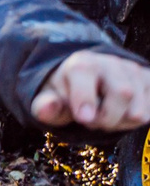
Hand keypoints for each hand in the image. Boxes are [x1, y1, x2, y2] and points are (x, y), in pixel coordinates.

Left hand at [31, 50, 149, 130]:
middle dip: (107, 118)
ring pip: (139, 108)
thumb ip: (46, 106)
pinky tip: (119, 116)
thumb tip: (48, 107)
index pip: (88, 76)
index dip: (86, 100)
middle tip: (91, 122)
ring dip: (120, 123)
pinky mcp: (147, 80)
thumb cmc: (67, 93)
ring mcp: (133, 71)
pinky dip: (134, 121)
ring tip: (105, 118)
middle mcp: (111, 63)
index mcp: (82, 64)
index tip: (83, 118)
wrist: (86, 82)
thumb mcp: (49, 99)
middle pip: (123, 93)